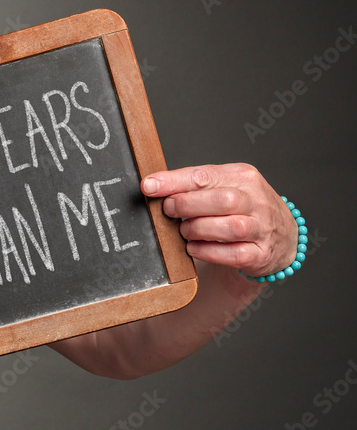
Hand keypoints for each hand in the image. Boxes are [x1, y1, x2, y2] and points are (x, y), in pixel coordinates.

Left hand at [141, 163, 297, 277]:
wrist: (282, 235)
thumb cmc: (241, 208)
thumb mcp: (223, 187)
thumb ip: (193, 186)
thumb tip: (152, 185)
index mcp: (242, 177)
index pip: (205, 175)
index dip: (174, 181)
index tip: (148, 186)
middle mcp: (257, 200)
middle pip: (221, 200)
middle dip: (187, 205)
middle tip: (168, 210)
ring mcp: (263, 228)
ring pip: (230, 227)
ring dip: (198, 229)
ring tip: (184, 231)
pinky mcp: (261, 253)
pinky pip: (234, 254)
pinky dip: (208, 252)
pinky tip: (193, 248)